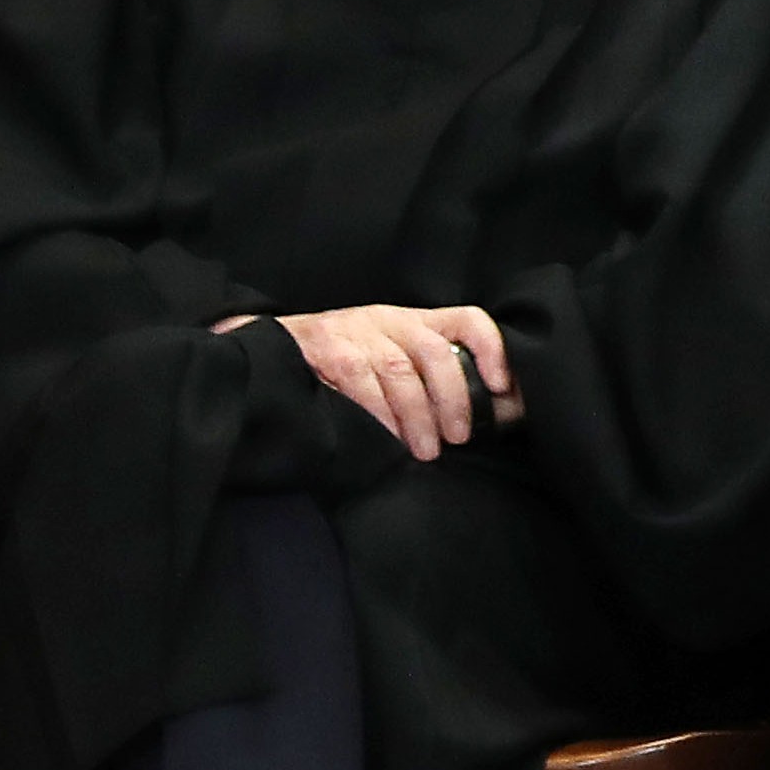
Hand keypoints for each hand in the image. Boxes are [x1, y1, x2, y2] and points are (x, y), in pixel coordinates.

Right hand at [238, 304, 517, 460]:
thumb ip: (425, 376)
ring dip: (418, 416)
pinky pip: (361, 381)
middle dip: (453, 399)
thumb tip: (479, 415)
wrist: (267, 347)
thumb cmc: (339, 363)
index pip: (467, 319)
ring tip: (426, 450)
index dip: (492, 349)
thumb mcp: (388, 357)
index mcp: (412, 321)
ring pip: (400, 370)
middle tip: (457, 437)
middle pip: (435, 352)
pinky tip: (390, 439)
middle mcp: (388, 320)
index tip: (502, 385)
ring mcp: (356, 331)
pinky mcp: (327, 348)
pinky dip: (380, 414)